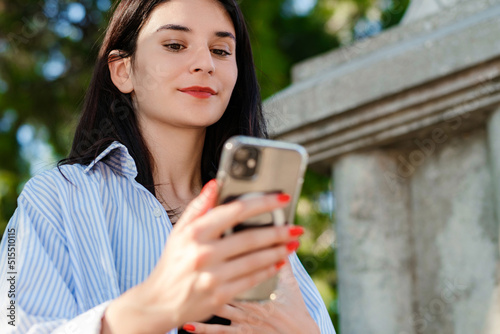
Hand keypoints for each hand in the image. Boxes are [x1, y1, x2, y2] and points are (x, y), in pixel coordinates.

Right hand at [101, 180, 301, 333]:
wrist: (159, 302)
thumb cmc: (172, 263)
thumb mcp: (179, 231)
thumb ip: (199, 207)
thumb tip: (216, 184)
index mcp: (194, 233)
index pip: (235, 211)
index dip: (262, 203)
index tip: (282, 198)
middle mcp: (203, 253)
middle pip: (250, 238)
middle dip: (278, 231)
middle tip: (296, 227)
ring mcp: (211, 276)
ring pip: (254, 260)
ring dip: (278, 251)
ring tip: (293, 244)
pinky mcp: (219, 296)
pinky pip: (251, 280)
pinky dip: (268, 271)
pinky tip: (279, 263)